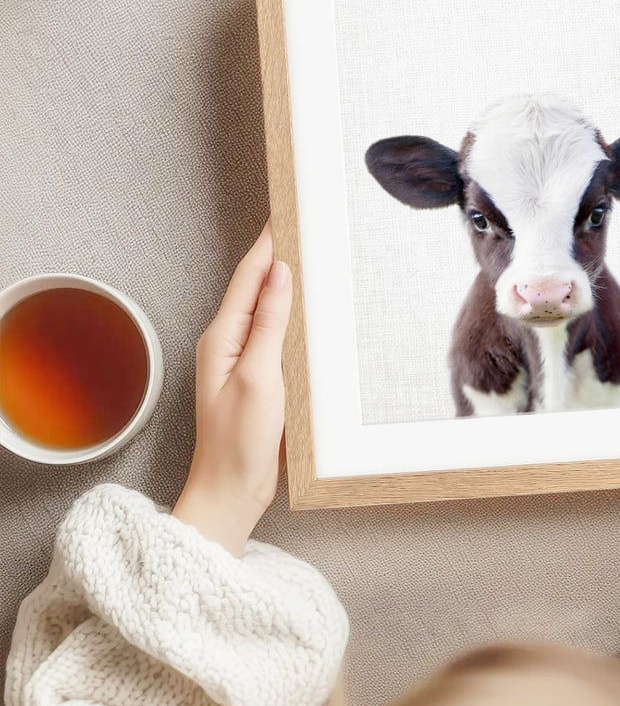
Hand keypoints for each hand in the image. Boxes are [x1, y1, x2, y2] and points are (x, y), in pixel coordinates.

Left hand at [172, 223, 292, 554]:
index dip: (268, 242)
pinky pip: (275, 333)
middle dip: (278, 253)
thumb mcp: (259, 376)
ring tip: (310, 254)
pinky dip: (292, 313)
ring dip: (286, 281)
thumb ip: (269, 323)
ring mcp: (243, 360)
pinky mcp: (259, 377)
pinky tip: (309, 308)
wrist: (231, 493)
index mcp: (222, 337)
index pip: (249, 276)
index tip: (286, 212)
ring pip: (267, 308)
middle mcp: (229, 343)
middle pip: (256, 286)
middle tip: (304, 223)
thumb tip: (279, 273)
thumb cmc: (238, 443)